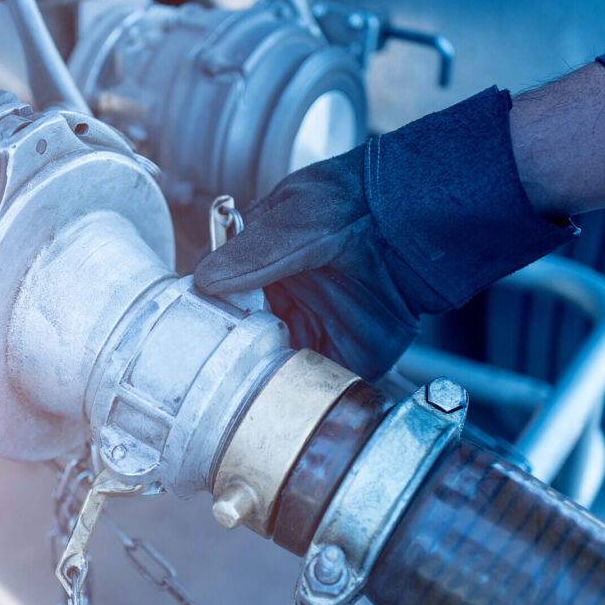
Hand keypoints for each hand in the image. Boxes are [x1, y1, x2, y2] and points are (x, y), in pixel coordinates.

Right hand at [195, 88, 572, 378]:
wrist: (414, 222)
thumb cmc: (354, 202)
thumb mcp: (294, 221)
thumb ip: (252, 254)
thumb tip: (203, 281)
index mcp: (262, 268)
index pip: (219, 301)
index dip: (205, 320)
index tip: (189, 336)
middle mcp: (286, 303)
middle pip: (241, 344)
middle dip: (228, 360)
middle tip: (212, 374)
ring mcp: (316, 331)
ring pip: (273, 371)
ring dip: (260, 384)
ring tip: (242, 394)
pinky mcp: (347, 355)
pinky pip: (317, 385)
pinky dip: (302, 398)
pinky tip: (285, 402)